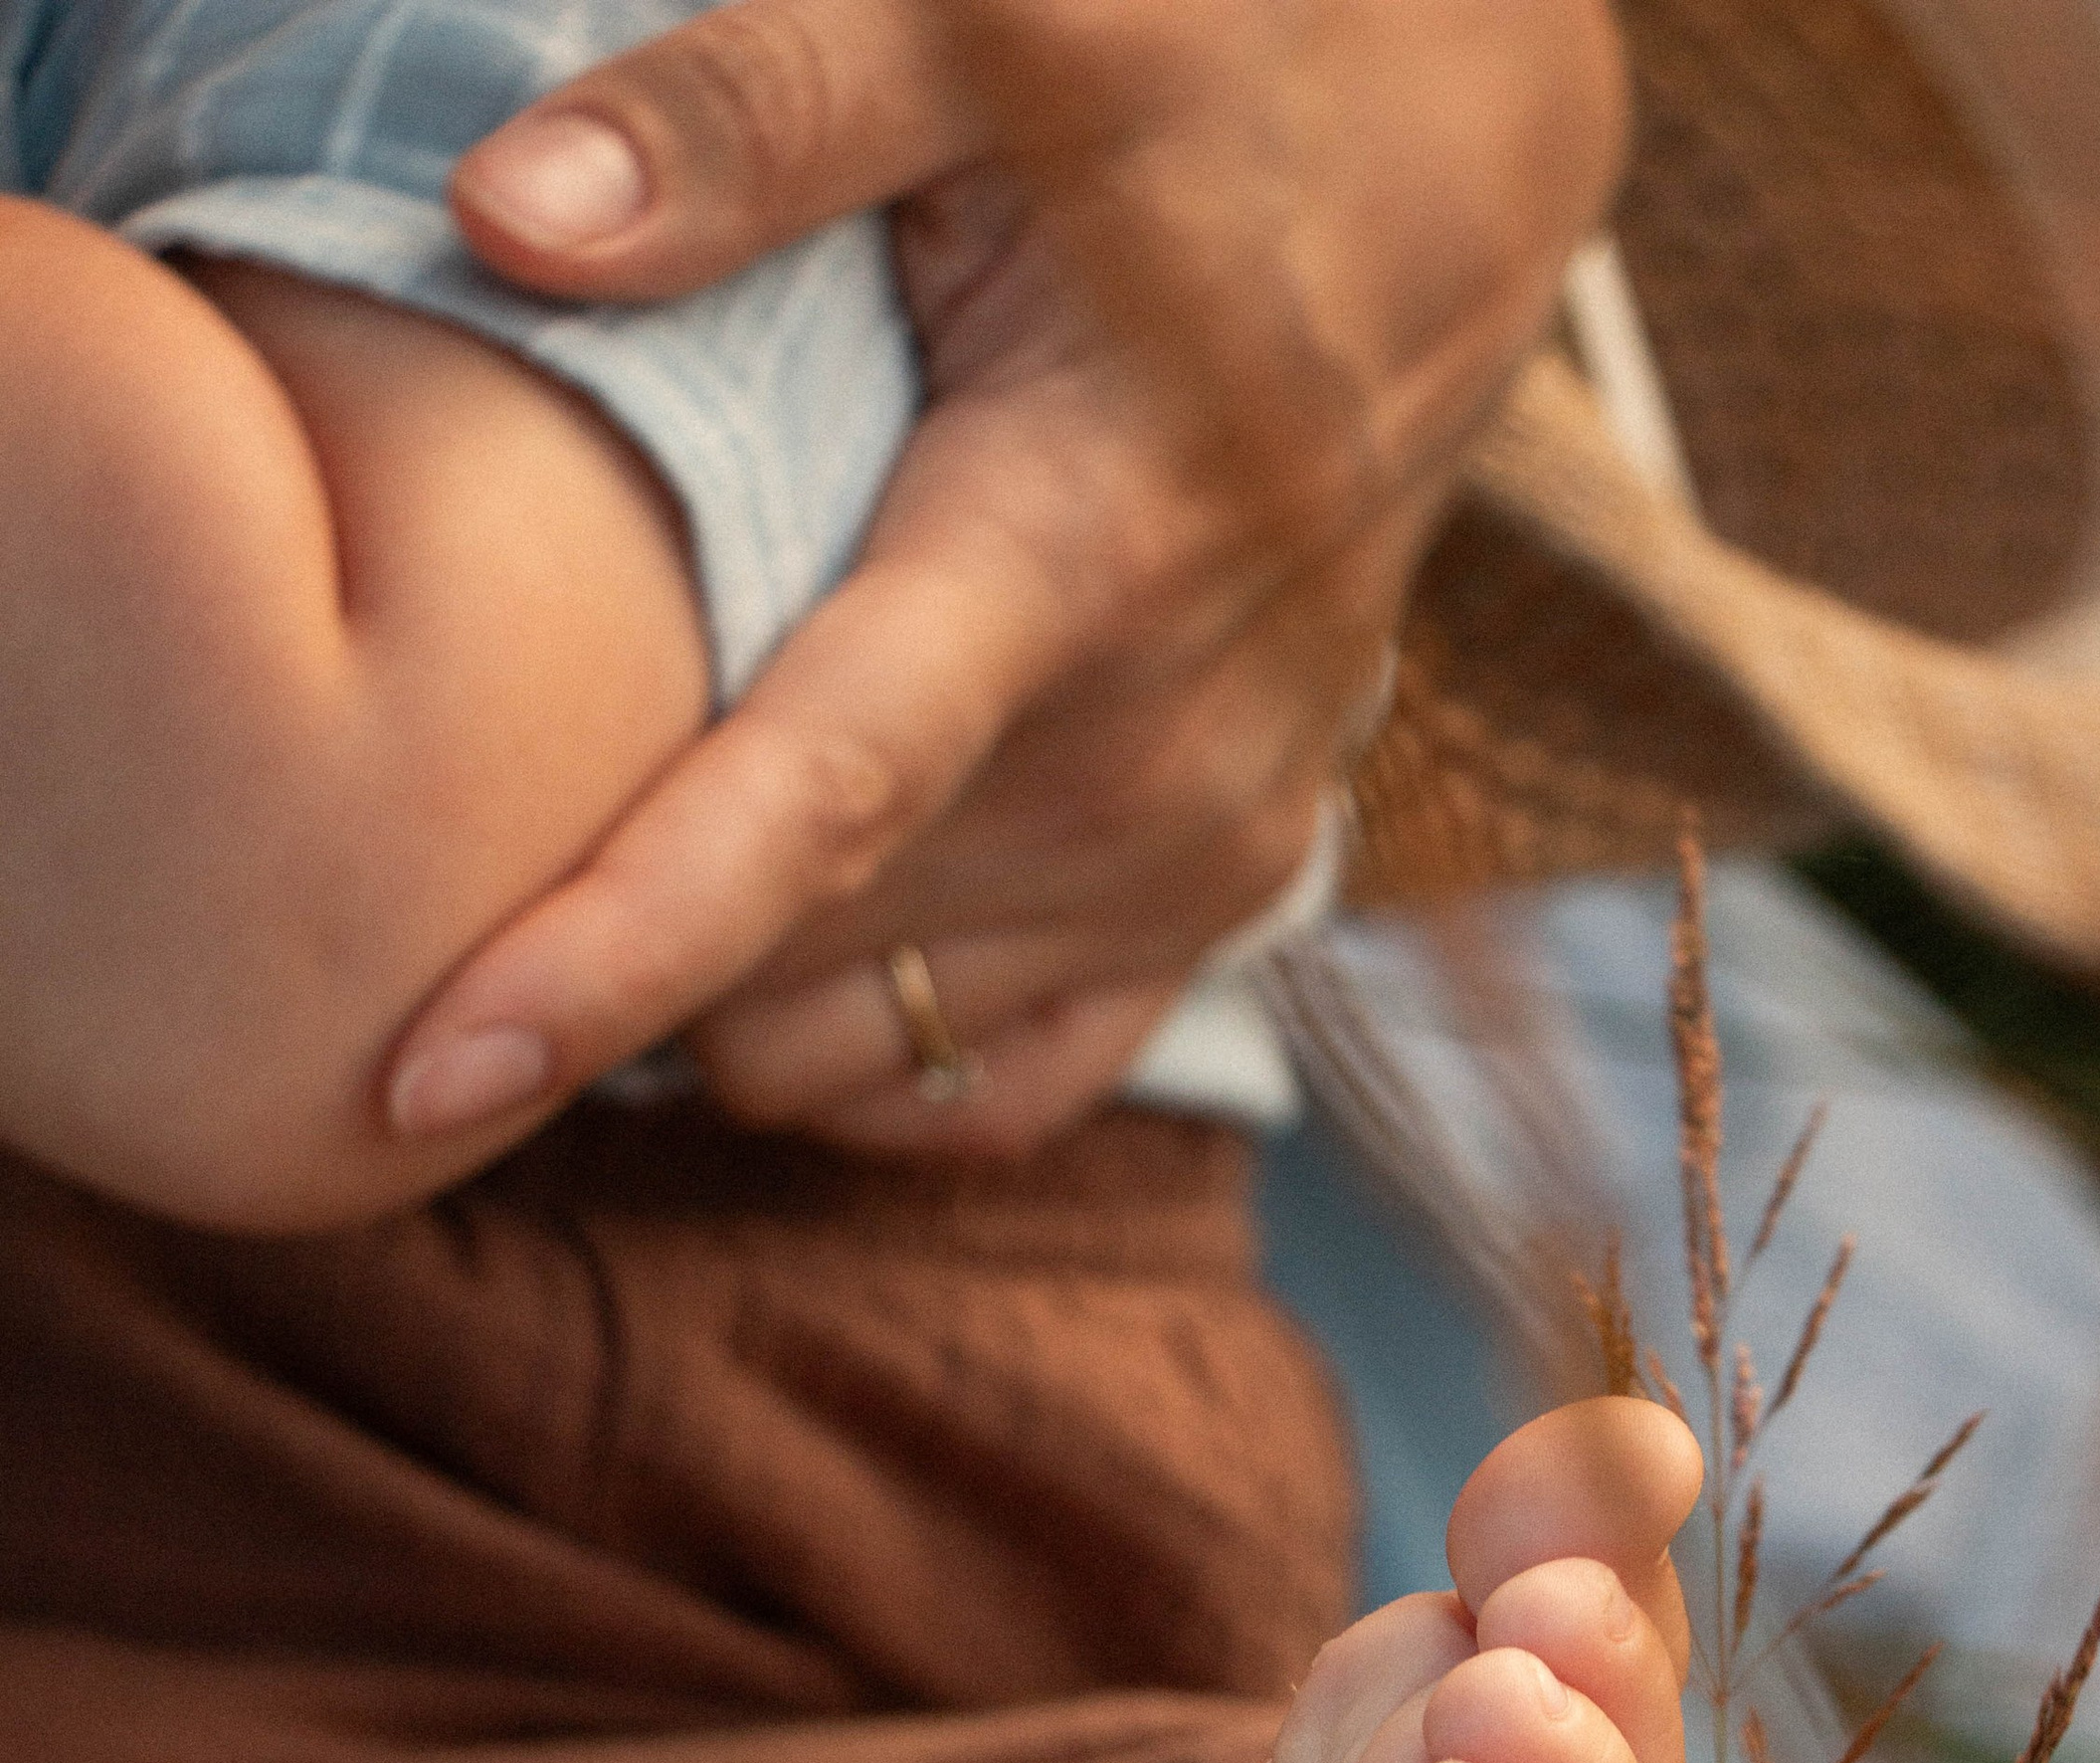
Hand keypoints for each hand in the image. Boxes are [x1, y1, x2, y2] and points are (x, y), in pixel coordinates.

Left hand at [382, 0, 1627, 1162]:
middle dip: (608, 934)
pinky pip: (991, 1088)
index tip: (424, 1068)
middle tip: (488, 795)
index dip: (615, 953)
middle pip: (793, 960)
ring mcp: (1194, 854)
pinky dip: (861, 1050)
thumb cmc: (1193, 80)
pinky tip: (785, 932)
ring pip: (863, 1039)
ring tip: (639, 820)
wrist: (1443, 181)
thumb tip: (506, 212)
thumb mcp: (984, 27)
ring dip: (720, 988)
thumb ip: (752, 114)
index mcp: (1070, 556)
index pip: (814, 806)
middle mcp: (1145, 757)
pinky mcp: (1218, 901)